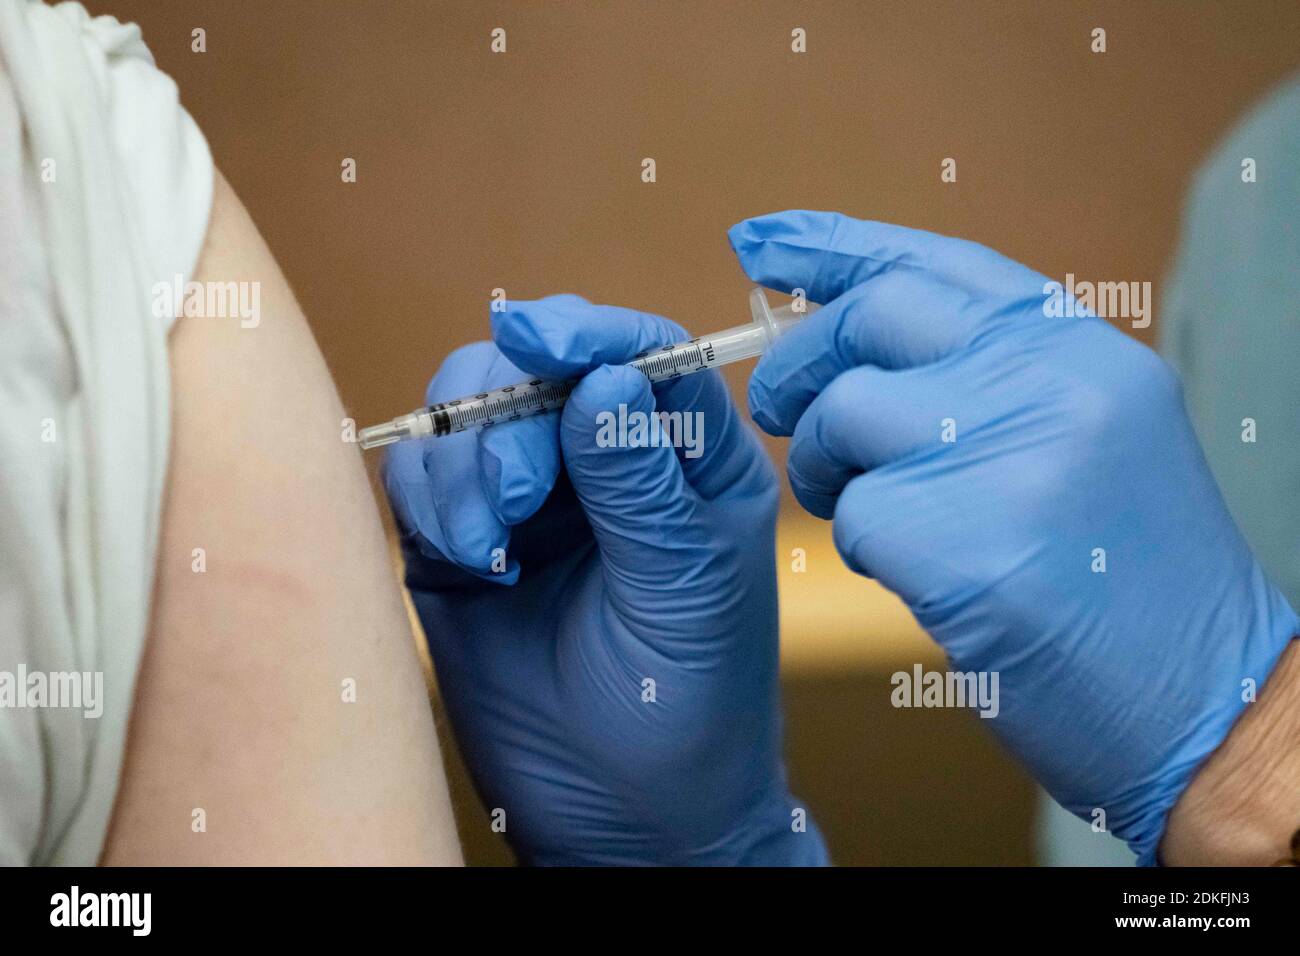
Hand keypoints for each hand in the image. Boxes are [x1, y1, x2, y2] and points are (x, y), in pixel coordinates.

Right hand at [385, 296, 826, 864]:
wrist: (626, 818)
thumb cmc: (689, 709)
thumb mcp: (684, 592)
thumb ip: (641, 484)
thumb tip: (604, 376)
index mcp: (687, 461)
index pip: (643, 354)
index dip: (588, 331)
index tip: (536, 337)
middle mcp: (604, 466)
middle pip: (538, 371)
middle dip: (512, 416)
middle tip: (516, 500)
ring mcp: (531, 502)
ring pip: (470, 416)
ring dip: (466, 464)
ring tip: (491, 546)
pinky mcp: (463, 546)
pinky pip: (424, 480)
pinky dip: (432, 502)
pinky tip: (471, 562)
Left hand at [731, 209, 1297, 863]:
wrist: (1206, 699)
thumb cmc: (1130, 576)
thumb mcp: (1087, 433)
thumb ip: (986, 374)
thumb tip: (853, 335)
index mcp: (1077, 348)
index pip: (931, 262)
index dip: (834, 246)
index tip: (762, 240)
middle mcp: (1046, 381)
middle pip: (867, 319)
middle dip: (799, 361)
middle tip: (780, 407)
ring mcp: (1005, 455)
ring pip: (845, 416)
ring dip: (828, 468)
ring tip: (865, 510)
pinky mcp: (961, 543)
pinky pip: (858, 515)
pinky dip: (865, 547)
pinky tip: (916, 574)